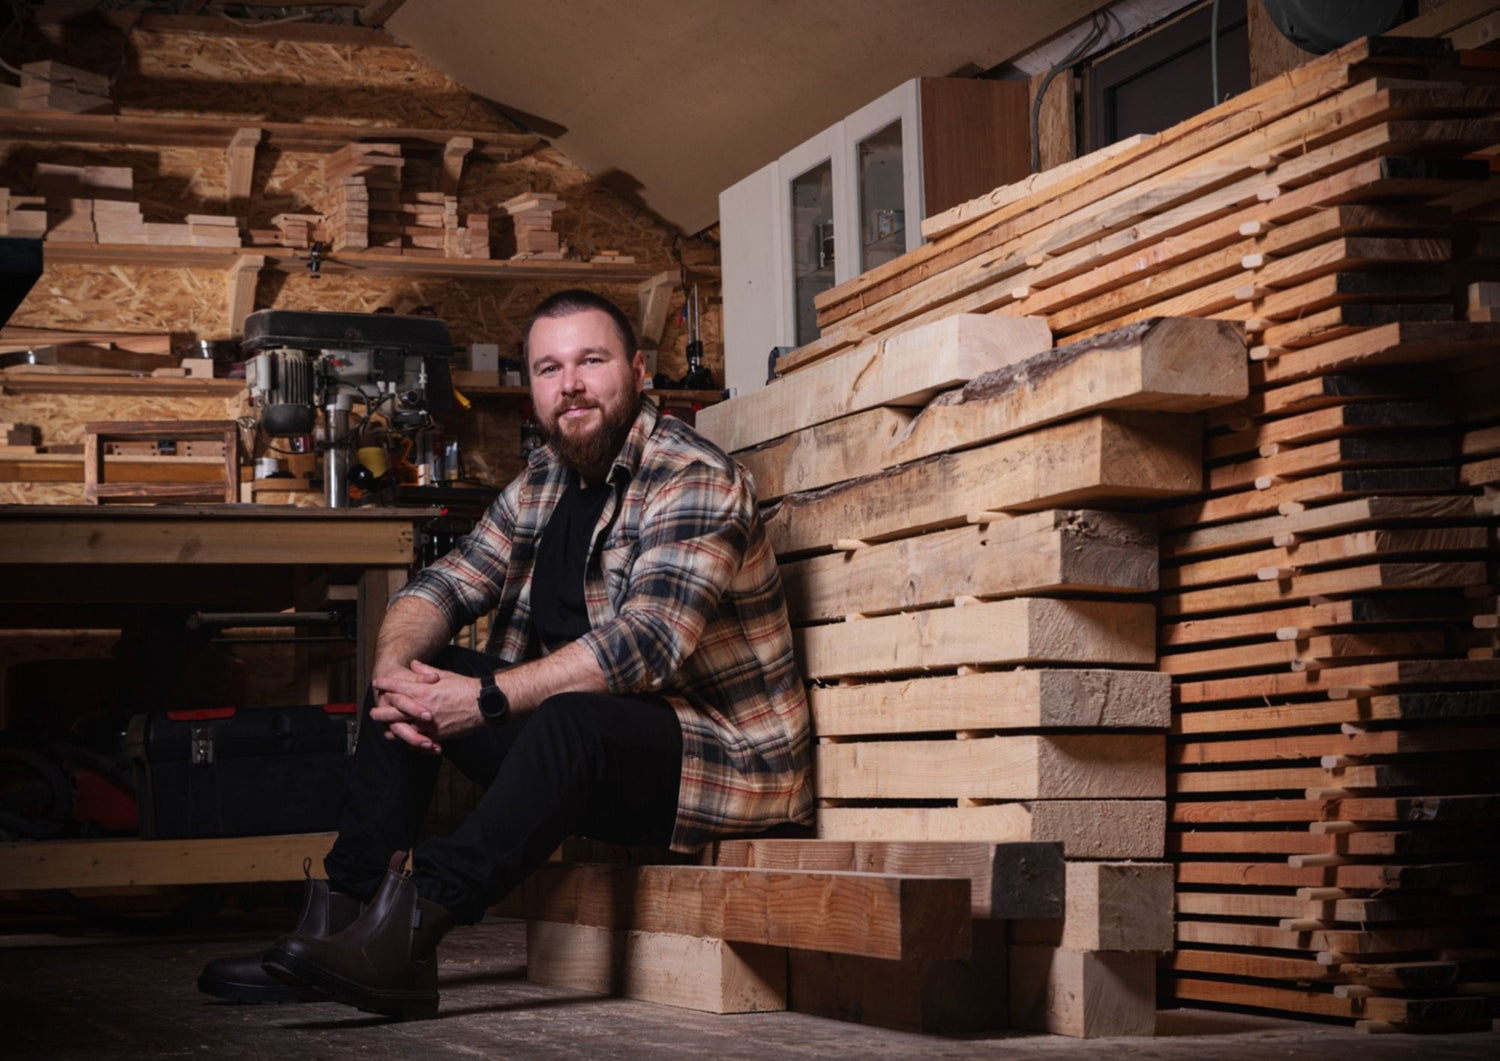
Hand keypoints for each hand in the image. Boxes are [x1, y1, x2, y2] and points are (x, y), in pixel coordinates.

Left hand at [370, 660, 484, 754]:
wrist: (484, 704)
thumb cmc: (465, 687)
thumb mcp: (445, 675)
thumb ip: (425, 670)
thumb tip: (413, 664)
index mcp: (425, 690)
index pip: (398, 687)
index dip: (385, 684)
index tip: (377, 682)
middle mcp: (423, 708)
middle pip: (393, 712)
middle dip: (380, 711)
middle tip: (373, 712)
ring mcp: (429, 724)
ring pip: (402, 730)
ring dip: (392, 729)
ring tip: (386, 729)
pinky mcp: (437, 735)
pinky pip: (418, 741)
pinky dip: (410, 741)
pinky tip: (405, 741)